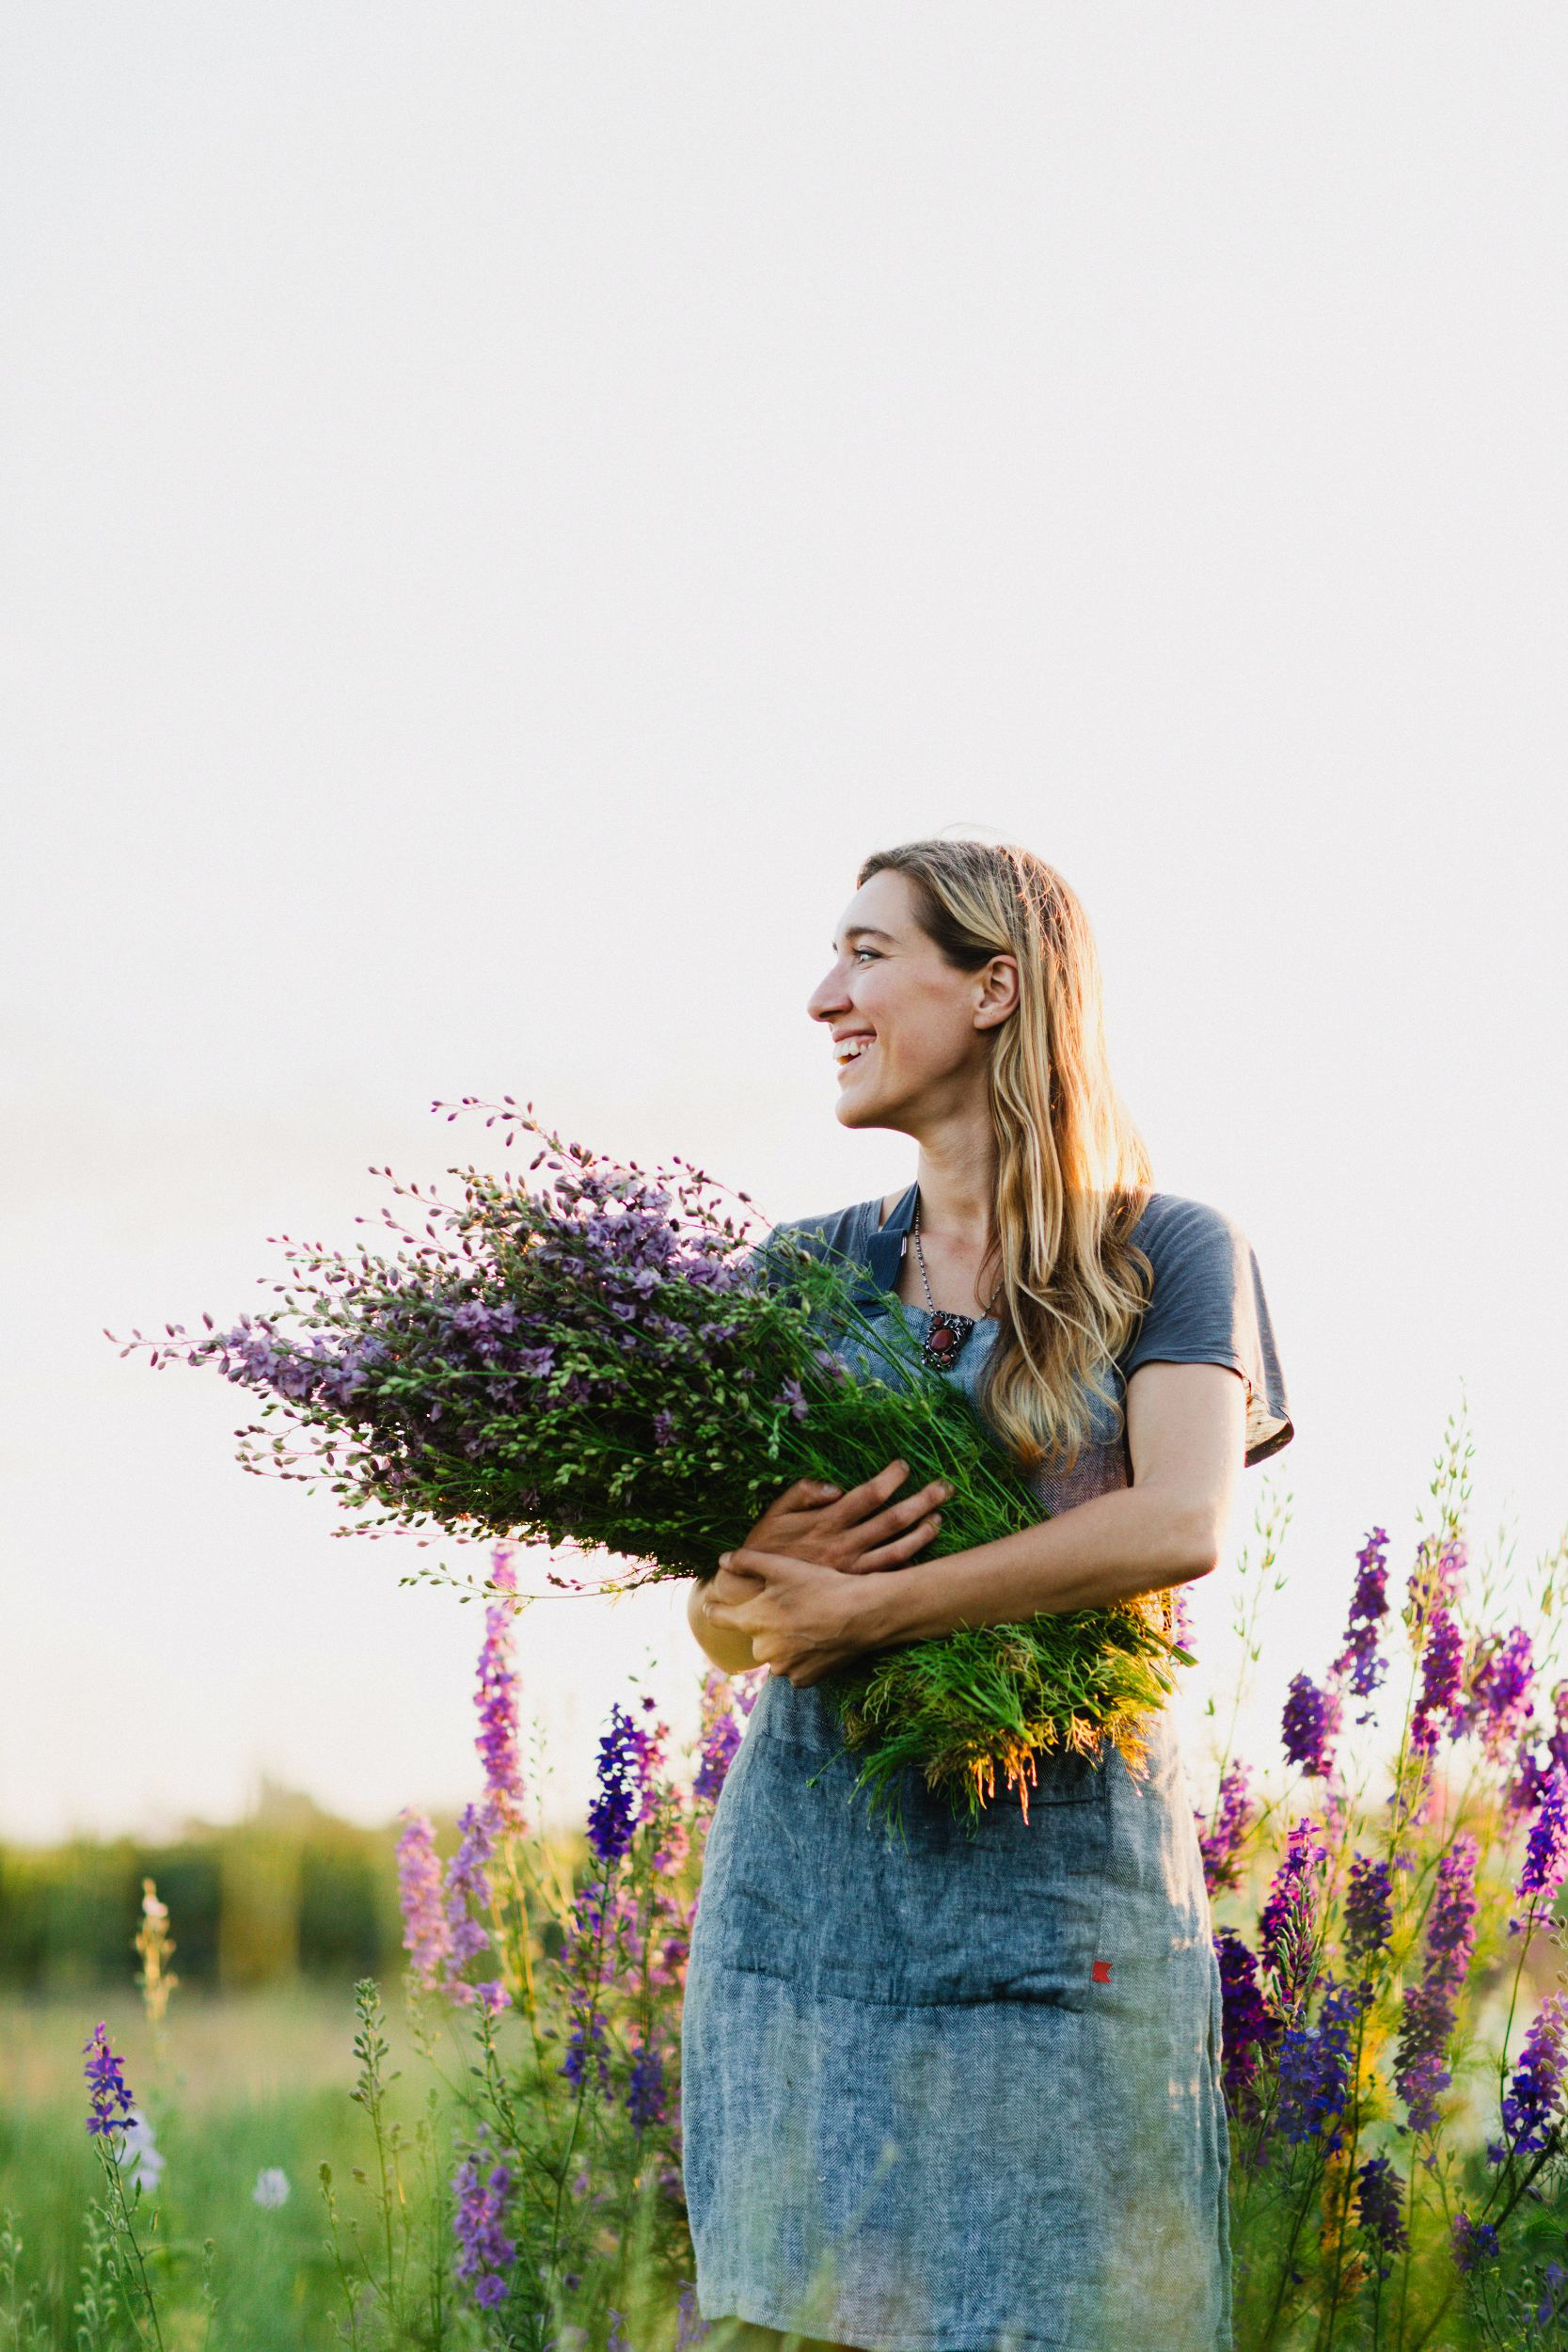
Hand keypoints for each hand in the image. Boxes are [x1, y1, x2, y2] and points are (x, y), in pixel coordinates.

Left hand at [701, 1544, 896, 1687]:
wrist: (861, 1615)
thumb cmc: (821, 1586)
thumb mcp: (782, 1566)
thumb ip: (747, 1561)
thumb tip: (721, 1560)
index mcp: (753, 1621)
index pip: (719, 1618)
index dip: (715, 1610)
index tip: (711, 1607)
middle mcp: (763, 1650)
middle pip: (754, 1636)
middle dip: (766, 1625)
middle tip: (790, 1609)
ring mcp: (784, 1668)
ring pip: (776, 1654)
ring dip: (785, 1643)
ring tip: (808, 1624)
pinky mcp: (804, 1680)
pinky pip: (795, 1669)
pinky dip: (802, 1657)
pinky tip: (818, 1640)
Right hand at [740, 1458, 951, 1575]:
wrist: (754, 1594)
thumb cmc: (765, 1548)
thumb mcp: (775, 1513)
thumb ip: (803, 1493)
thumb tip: (835, 1486)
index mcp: (827, 1522)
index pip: (868, 1495)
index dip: (890, 1478)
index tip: (904, 1466)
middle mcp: (845, 1546)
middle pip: (893, 1520)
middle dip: (922, 1501)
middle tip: (945, 1488)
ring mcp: (852, 1570)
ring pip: (898, 1551)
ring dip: (922, 1533)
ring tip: (939, 1518)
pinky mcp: (853, 1589)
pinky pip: (887, 1578)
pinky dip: (907, 1567)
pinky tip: (921, 1557)